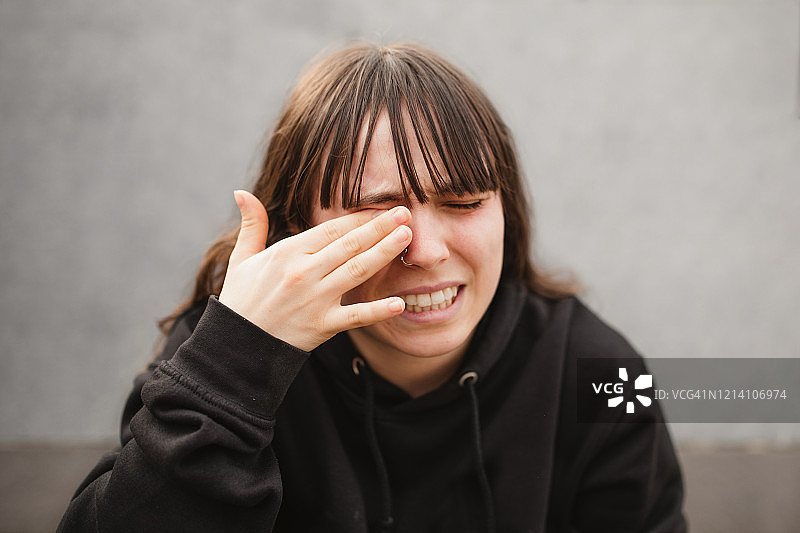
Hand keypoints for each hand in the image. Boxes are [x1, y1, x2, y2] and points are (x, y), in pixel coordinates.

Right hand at [218, 190, 411, 351]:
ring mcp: (315, 299)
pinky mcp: (322, 325)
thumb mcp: (242, 259)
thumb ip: (251, 224)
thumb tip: (240, 192)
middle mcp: (304, 272)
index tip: (382, 207)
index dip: (359, 217)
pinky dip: (377, 311)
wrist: (236, 346)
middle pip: (350, 245)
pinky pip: (355, 316)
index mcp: (288, 252)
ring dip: (384, 252)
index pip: (332, 229)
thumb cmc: (242, 300)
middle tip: (406, 213)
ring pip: (357, 270)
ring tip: (406, 237)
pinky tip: (399, 303)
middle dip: (380, 227)